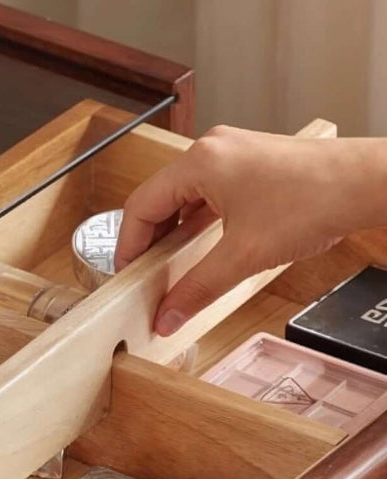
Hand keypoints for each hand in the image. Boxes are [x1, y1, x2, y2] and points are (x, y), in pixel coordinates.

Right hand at [115, 127, 386, 335]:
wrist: (367, 183)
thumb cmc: (314, 201)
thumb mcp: (243, 256)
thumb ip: (196, 289)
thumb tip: (167, 316)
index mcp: (200, 162)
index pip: (140, 206)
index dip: (128, 246)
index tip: (127, 276)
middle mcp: (212, 151)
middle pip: (159, 200)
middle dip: (150, 242)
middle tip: (147, 277)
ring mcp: (234, 155)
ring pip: (185, 198)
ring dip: (175, 234)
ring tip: (173, 268)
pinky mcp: (253, 165)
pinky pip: (209, 195)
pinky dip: (199, 224)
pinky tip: (204, 250)